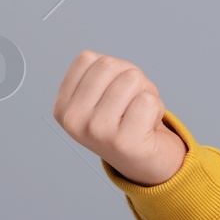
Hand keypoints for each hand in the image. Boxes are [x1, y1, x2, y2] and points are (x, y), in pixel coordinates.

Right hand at [53, 50, 187, 186]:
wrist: (146, 161)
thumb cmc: (127, 119)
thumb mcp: (102, 93)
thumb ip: (100, 73)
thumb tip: (113, 69)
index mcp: (63, 106)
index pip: (87, 59)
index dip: (111, 68)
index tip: (114, 92)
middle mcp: (73, 120)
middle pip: (109, 65)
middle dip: (131, 77)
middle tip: (132, 102)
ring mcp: (96, 132)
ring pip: (131, 79)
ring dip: (147, 92)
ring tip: (140, 114)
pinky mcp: (123, 143)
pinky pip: (148, 100)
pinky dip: (157, 108)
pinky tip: (148, 126)